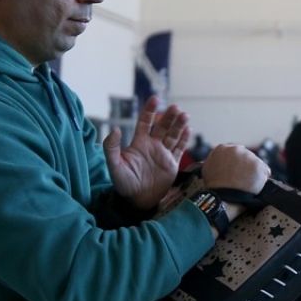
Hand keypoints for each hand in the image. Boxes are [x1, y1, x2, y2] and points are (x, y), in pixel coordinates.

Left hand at [104, 96, 189, 210]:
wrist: (137, 200)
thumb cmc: (124, 183)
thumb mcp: (114, 165)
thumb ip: (112, 147)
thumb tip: (115, 129)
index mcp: (139, 143)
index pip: (145, 122)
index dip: (150, 110)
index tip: (155, 99)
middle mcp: (153, 145)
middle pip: (163, 126)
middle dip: (169, 117)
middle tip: (175, 108)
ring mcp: (163, 154)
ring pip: (173, 135)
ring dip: (179, 125)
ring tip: (184, 115)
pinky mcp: (172, 164)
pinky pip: (180, 149)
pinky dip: (184, 139)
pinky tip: (188, 130)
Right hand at [202, 144, 269, 193]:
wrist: (223, 198)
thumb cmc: (214, 187)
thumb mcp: (208, 169)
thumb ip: (216, 161)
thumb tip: (219, 161)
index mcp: (222, 149)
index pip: (234, 152)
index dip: (236, 162)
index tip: (236, 170)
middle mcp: (236, 149)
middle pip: (246, 156)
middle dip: (245, 166)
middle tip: (242, 178)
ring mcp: (249, 156)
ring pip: (256, 163)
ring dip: (253, 172)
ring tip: (247, 184)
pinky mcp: (259, 165)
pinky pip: (265, 171)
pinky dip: (262, 178)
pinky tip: (256, 186)